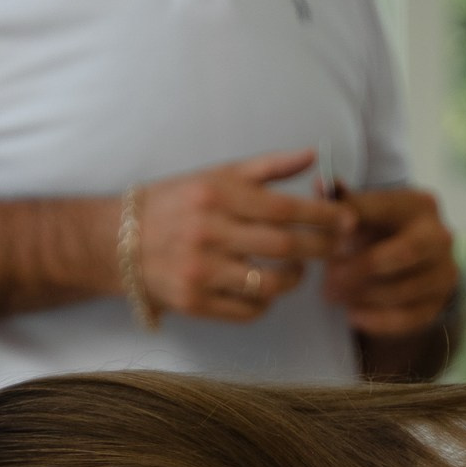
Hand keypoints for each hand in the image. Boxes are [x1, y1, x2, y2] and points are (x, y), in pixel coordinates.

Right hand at [130, 149, 355, 322]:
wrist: (118, 241)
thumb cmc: (175, 204)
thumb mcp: (216, 175)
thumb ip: (266, 167)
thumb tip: (313, 155)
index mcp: (217, 196)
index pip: (284, 208)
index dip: (323, 215)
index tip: (347, 220)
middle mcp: (208, 233)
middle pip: (284, 247)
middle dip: (321, 248)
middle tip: (339, 248)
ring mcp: (200, 272)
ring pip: (269, 285)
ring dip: (295, 280)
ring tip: (298, 270)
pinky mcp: (194, 303)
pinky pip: (247, 311)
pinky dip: (266, 302)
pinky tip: (266, 290)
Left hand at [322, 187, 459, 337]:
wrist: (414, 266)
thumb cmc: (380, 232)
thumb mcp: (366, 213)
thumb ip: (343, 201)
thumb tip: (321, 185)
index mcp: (420, 204)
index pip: (380, 211)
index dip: (347, 227)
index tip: (323, 244)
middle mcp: (440, 235)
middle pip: (401, 254)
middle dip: (359, 270)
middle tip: (327, 281)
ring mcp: (444, 271)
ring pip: (401, 290)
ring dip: (361, 296)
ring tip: (334, 296)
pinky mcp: (439, 303)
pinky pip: (406, 318)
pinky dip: (375, 320)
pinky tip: (353, 315)